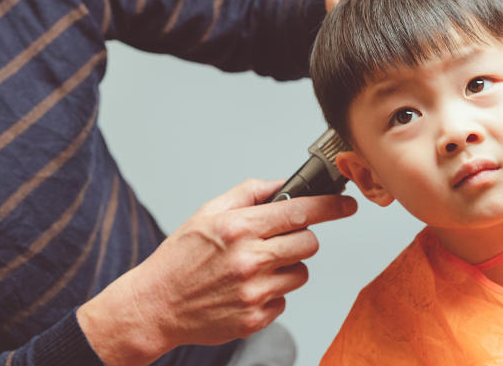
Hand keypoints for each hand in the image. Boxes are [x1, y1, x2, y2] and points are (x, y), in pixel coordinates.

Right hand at [77, 179, 357, 364]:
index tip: (346, 204)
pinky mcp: (255, 318)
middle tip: (277, 241)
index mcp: (238, 227)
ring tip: (254, 267)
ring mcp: (254, 292)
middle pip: (308, 243)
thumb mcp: (207, 213)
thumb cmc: (179, 257)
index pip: (299, 211)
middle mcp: (249, 259)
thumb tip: (282, 184)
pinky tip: (245, 289)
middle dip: (300, 238)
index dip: (329, 206)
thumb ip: (248, 194)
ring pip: (301, 273)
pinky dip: (272, 293)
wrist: (156, 305)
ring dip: (287, 267)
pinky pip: (284, 300)